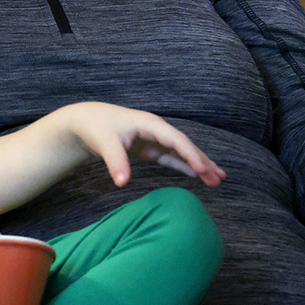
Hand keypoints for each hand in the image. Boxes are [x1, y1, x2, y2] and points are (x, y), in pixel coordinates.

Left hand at [70, 104, 225, 188]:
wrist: (85, 121)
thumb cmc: (96, 127)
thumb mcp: (105, 143)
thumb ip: (116, 162)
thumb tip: (123, 183)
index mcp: (151, 124)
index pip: (177, 140)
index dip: (191, 155)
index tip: (203, 170)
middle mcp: (157, 130)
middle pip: (185, 146)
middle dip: (203, 162)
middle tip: (219, 179)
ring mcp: (155, 139)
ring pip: (182, 153)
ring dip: (198, 165)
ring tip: (216, 179)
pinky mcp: (150, 148)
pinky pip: (172, 158)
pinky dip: (185, 166)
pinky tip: (197, 175)